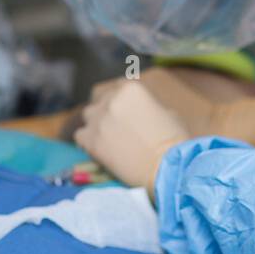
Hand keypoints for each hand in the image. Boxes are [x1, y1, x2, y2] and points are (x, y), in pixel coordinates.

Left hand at [76, 79, 191, 196]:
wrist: (164, 168)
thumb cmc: (174, 140)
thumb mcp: (167, 111)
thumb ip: (146, 105)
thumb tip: (139, 111)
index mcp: (131, 88)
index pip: (118, 86)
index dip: (122, 98)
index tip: (126, 109)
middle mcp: (111, 99)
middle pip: (101, 98)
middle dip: (108, 108)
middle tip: (117, 124)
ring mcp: (98, 120)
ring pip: (88, 115)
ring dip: (96, 122)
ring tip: (107, 136)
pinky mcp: (90, 141)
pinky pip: (80, 135)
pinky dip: (87, 140)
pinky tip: (99, 148)